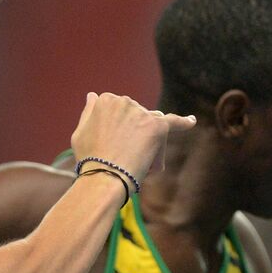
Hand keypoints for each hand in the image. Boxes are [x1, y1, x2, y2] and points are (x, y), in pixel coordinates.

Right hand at [69, 92, 195, 184]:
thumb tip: (93, 95)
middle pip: (137, 119)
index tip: (111, 146)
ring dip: (145, 145)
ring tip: (133, 163)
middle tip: (120, 158)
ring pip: (150, 129)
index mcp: (105, 100)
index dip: (117, 133)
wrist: (103, 177)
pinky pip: (174, 122)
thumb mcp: (79, 132)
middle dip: (133, 136)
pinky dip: (184, 122)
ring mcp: (142, 113)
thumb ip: (89, 112)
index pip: (119, 113)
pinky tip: (192, 121)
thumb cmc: (89, 160)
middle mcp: (125, 101)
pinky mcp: (157, 127)